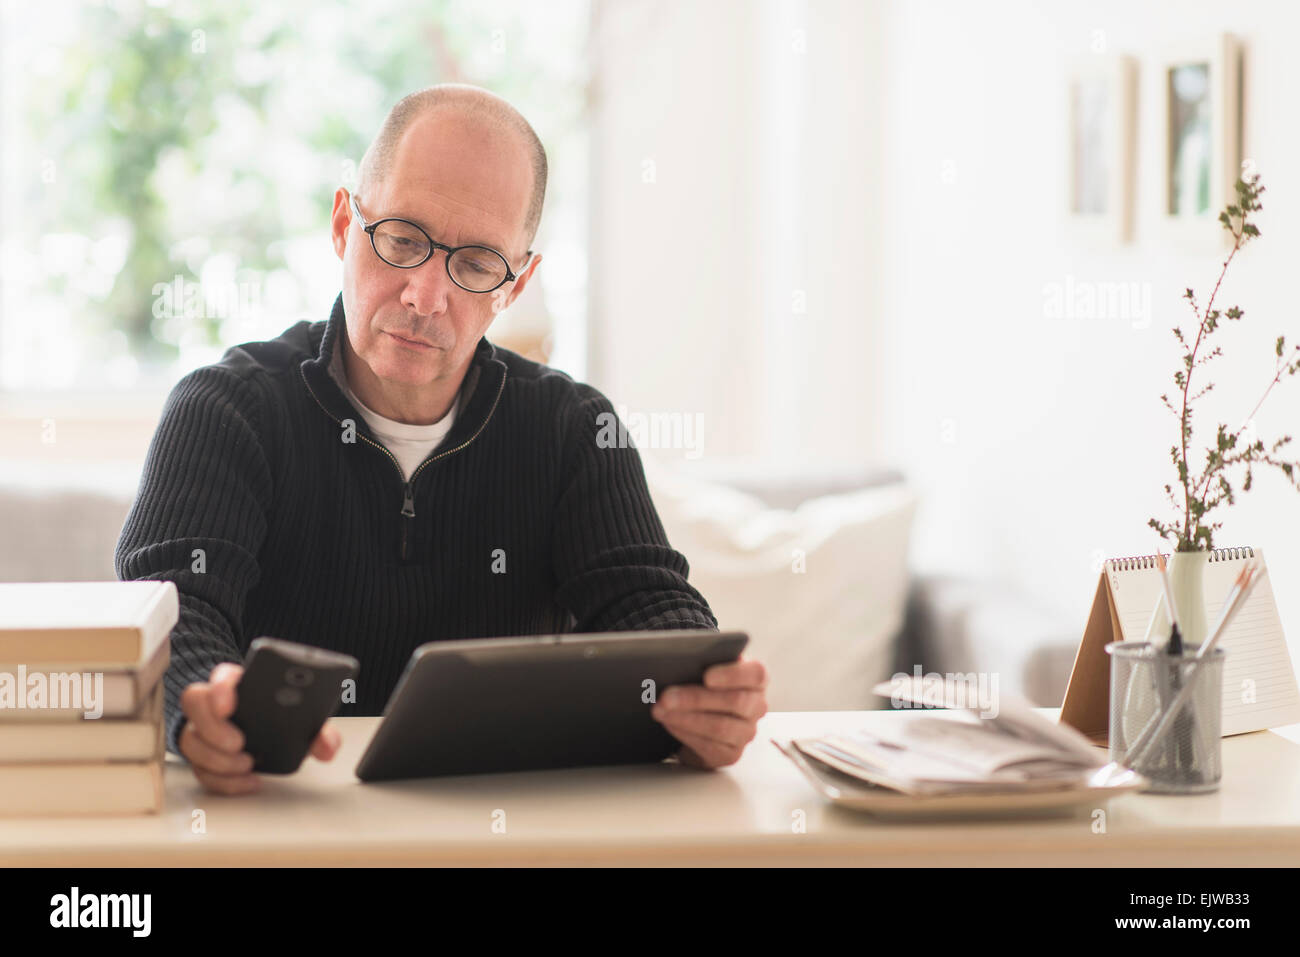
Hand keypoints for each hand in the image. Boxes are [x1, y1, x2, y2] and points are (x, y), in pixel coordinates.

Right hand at [178, 661, 341, 794]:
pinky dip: (223, 780)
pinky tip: (249, 780)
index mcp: (241, 684)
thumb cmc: (283, 721)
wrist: (270, 734)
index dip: (221, 687)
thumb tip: (327, 746)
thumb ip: (320, 730)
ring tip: (247, 764)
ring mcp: (203, 729)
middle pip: (195, 702)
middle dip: (213, 726)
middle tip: (239, 743)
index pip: (222, 674)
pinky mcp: (201, 755)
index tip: (230, 705)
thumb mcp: (304, 720)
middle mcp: (215, 703)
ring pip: (191, 740)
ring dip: (217, 758)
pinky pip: (199, 769)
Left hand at [651, 655, 768, 768]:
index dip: (733, 674)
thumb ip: (703, 663)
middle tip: (667, 696)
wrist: (699, 720)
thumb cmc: (703, 686)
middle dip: (696, 698)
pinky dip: (685, 733)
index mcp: (755, 680)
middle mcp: (756, 707)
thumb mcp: (705, 670)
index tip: (706, 676)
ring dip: (685, 718)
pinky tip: (669, 723)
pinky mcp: (731, 754)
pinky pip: (709, 746)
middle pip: (735, 701)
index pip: (756, 674)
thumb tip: (679, 662)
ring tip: (661, 710)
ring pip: (720, 726)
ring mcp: (746, 733)